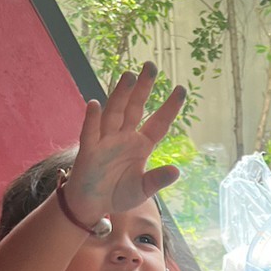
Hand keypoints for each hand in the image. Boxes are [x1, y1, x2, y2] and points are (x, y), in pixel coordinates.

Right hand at [64, 63, 184, 221]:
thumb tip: (176, 171)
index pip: (158, 122)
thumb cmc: (118, 194)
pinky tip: (95, 104)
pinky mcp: (88, 150)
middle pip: (135, 108)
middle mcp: (124, 137)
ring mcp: (105, 141)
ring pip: (114, 113)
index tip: (181, 89)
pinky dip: (92, 119)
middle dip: (143, 88)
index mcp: (141, 145)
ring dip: (120, 95)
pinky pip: (90, 132)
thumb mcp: (142, 190)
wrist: (92, 205)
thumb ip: (157, 180)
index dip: (169, 107)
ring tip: (128, 76)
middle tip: (151, 66)